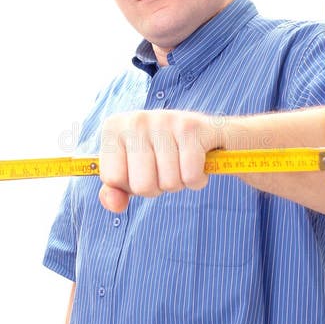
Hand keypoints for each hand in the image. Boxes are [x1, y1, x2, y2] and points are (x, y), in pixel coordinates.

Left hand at [99, 110, 220, 211]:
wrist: (212, 135)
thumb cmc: (164, 156)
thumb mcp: (133, 172)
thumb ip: (115, 191)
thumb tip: (114, 203)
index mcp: (114, 127)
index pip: (112, 178)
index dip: (131, 185)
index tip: (143, 169)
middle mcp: (136, 119)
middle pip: (141, 185)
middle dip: (158, 187)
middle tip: (166, 169)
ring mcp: (164, 119)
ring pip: (168, 182)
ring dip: (179, 183)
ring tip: (182, 163)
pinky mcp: (191, 127)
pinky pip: (190, 176)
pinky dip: (197, 180)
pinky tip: (198, 163)